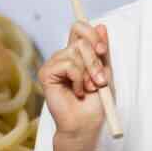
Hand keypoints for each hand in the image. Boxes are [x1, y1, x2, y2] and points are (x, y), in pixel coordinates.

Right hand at [38, 21, 112, 150]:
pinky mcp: (46, 73)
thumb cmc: (95, 103)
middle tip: (100, 80)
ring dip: (89, 72)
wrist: (85, 125)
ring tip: (89, 88)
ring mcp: (54, 64)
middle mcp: (64, 56)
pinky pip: (68, 64)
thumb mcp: (105, 72)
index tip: (103, 51)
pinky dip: (78, 78)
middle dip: (95, 60)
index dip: (92, 34)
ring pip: (75, 51)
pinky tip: (77, 91)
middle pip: (80, 38)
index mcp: (77, 54)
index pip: (79, 29)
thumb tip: (101, 26)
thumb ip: (102, 51)